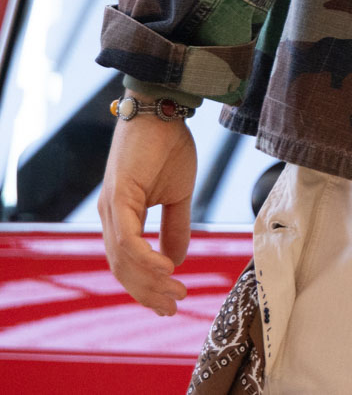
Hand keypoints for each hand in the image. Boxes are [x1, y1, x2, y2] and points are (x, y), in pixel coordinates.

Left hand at [98, 108, 196, 315]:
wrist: (163, 107)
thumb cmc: (168, 144)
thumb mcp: (178, 192)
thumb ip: (175, 225)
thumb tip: (176, 260)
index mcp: (121, 214)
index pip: (127, 262)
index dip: (147, 285)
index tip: (169, 302)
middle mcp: (110, 213)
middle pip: (122, 268)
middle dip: (148, 292)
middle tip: (173, 306)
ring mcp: (111, 205)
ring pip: (122, 259)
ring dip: (148, 281)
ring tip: (174, 292)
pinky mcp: (117, 195)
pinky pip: (126, 239)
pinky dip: (144, 259)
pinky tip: (165, 269)